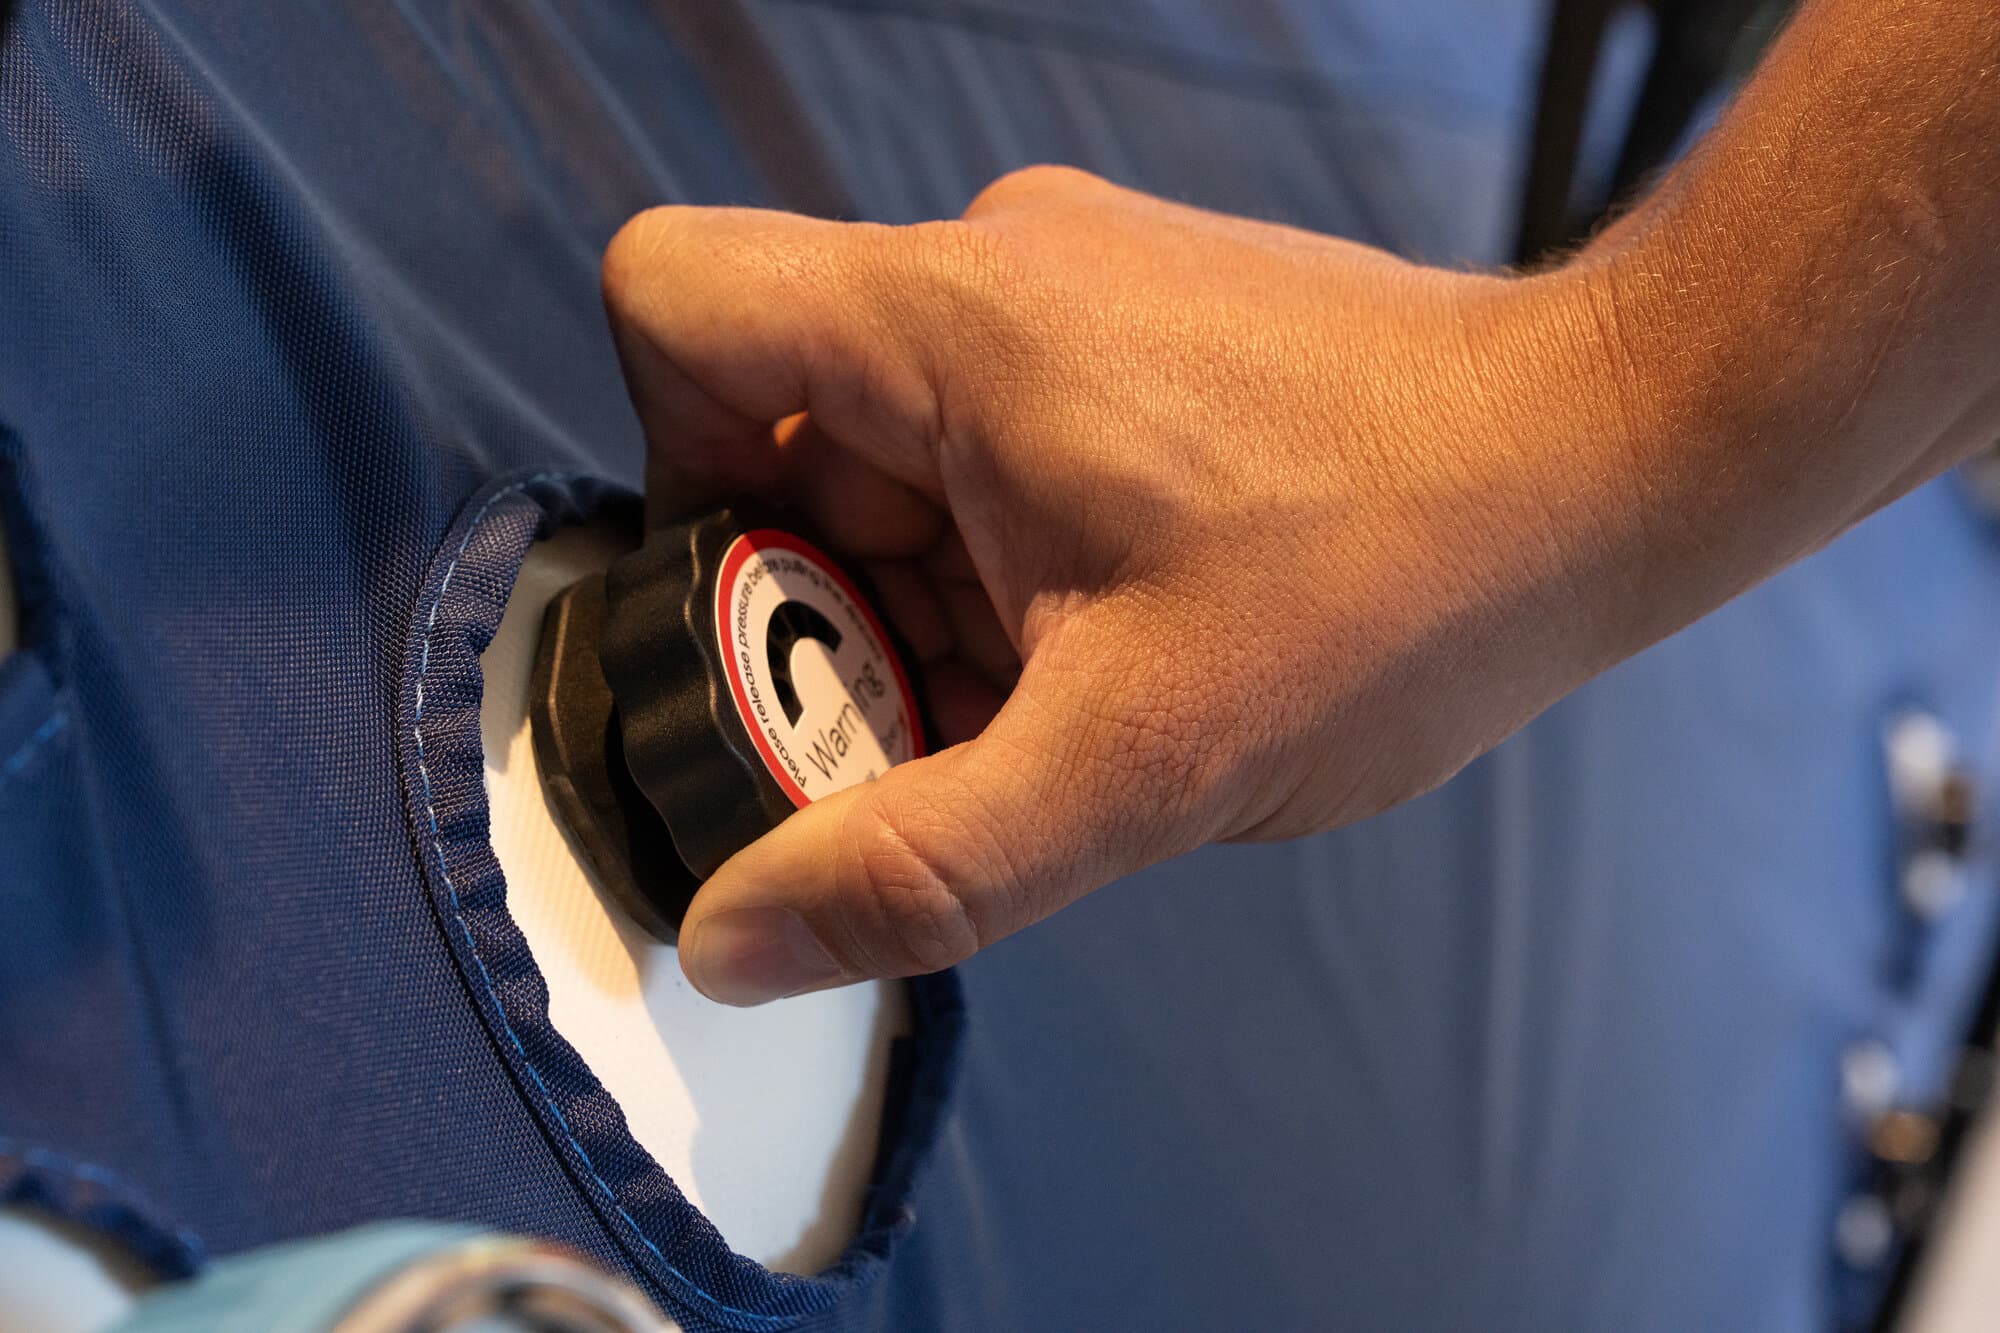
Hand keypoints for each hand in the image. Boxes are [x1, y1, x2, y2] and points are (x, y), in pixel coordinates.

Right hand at [603, 167, 1641, 1003]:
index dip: (663, 479)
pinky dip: (1001, 580)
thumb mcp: (1142, 757)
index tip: (769, 629)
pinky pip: (984, 464)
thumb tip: (736, 938)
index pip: (674, 305)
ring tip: (1059, 703)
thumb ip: (920, 862)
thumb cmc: (1407, 566)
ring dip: (925, 614)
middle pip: (779, 438)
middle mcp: (996, 280)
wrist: (1606, 462)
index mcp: (955, 324)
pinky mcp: (1130, 350)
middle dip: (823, 616)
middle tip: (944, 730)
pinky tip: (1109, 659)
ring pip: (889, 469)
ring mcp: (1069, 307)